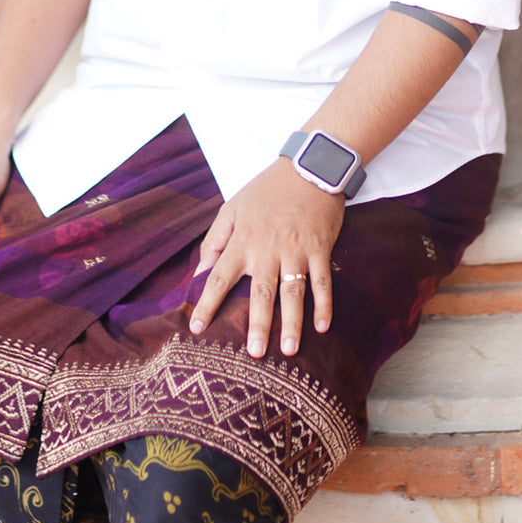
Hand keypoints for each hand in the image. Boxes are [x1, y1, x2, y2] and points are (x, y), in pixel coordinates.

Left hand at [188, 157, 344, 358]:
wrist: (308, 167)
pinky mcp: (320, 247)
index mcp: (243, 240)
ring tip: (288, 350)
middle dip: (257, 324)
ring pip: (293, 291)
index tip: (197, 328)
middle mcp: (268, 248)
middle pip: (260, 292)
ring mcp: (296, 249)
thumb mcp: (232, 208)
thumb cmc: (266, 190)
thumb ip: (214, 240)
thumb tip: (199, 271)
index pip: (219, 276)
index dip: (208, 303)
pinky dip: (324, 304)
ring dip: (291, 322)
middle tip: (253, 354)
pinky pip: (323, 281)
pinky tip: (323, 327)